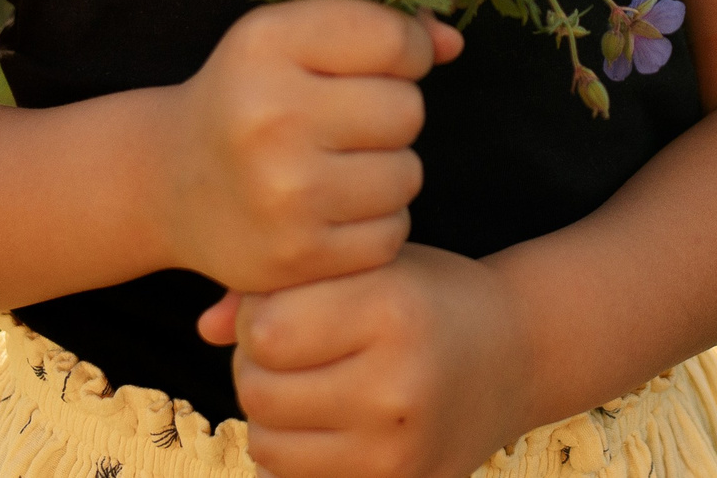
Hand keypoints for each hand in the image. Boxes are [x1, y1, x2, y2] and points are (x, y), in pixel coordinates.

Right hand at [157, 0, 462, 293]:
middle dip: (390, 114)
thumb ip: (377, 28)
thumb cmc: (249, 96)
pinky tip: (331, 209)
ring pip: (407, 175)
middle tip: (342, 122)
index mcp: (267, 45)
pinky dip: (373, 223)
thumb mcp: (293, 39)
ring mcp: (284, 194)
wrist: (171, 182)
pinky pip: (391, 233)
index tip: (374, 65)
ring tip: (335, 165)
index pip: (395, 40)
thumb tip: (454, 44)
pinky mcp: (297, 257)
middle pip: (408, 110)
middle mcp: (271, 116)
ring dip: (387, 170)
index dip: (404, 51)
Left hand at [200, 244, 533, 477]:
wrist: (512, 357)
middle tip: (293, 347)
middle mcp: (398, 387)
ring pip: (267, 444)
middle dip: (257, 365)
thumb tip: (205, 327)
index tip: (287, 306)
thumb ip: (281, 283)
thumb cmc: (423, 296)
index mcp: (392, 312)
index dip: (260, 315)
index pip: (265, 330)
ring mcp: (397, 451)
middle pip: (258, 390)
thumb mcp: (366, 265)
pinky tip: (326, 419)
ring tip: (308, 382)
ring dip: (271, 413)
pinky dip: (295, 451)